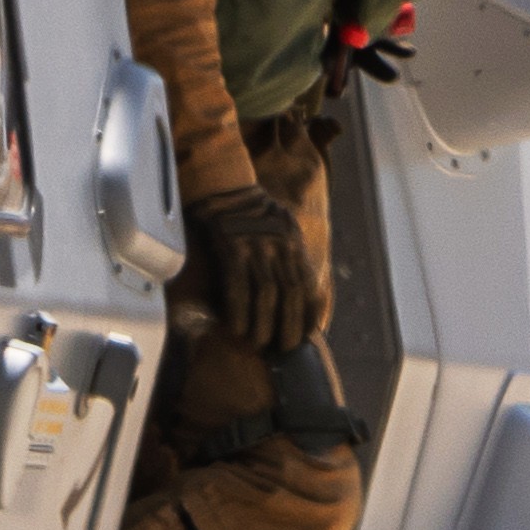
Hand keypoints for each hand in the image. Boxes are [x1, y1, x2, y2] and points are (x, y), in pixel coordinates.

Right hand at [190, 180, 329, 378]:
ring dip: (265, 323)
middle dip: (290, 324)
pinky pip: (238, 285)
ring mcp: (256, 244)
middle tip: (284, 348)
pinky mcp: (231, 245)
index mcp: (293, 238)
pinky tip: (236, 327)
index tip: (308, 334)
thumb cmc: (245, 206)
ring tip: (259, 343)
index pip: (308, 283)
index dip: (310, 312)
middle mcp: (280, 242)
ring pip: (268, 293)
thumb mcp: (277, 223)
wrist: (218, 182)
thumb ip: (286, 250)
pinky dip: (239, 310)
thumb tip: (293, 285)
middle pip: (292, 292)